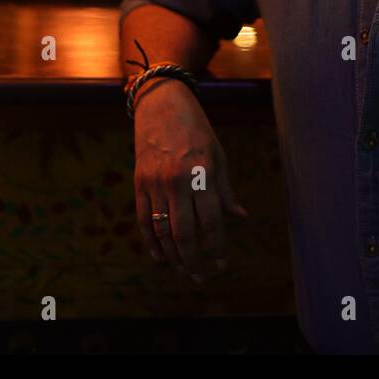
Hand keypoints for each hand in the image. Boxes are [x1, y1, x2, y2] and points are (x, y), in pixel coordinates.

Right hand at [133, 78, 248, 281]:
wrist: (161, 102)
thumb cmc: (196, 128)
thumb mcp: (218, 154)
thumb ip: (225, 190)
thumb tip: (240, 218)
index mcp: (201, 173)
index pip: (211, 222)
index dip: (217, 247)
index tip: (222, 264)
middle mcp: (177, 181)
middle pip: (184, 233)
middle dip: (193, 260)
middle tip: (201, 276)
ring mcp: (154, 182)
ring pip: (161, 230)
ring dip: (172, 255)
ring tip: (183, 269)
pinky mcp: (138, 182)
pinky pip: (142, 219)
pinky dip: (150, 241)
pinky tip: (160, 256)